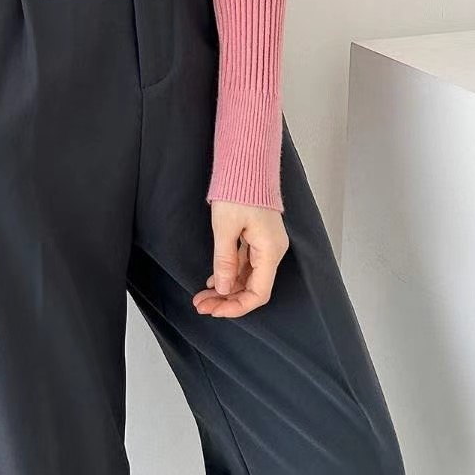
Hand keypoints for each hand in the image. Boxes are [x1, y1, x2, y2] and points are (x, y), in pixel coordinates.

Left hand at [193, 201, 289, 317]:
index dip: (237, 307)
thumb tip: (224, 289)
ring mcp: (266, 244)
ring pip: (248, 277)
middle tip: (201, 305)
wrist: (247, 163)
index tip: (214, 310)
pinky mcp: (258, 238)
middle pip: (253, 288)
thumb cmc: (239, 190)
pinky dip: (230, 274)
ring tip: (202, 297)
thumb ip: (225, 261)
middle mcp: (273, 251)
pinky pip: (246, 264)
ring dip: (227, 289)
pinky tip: (213, 281)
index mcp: (270, 251)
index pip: (259, 293)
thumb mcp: (225, 227)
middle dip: (227, 300)